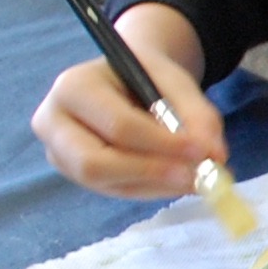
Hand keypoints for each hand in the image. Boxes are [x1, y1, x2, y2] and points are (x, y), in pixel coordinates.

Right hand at [30, 5, 227, 199]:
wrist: (124, 81)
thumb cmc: (147, 77)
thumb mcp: (176, 82)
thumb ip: (198, 115)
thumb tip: (214, 155)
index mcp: (73, 87)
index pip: (117, 125)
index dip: (162, 143)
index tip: (201, 152)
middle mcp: (53, 123)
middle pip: (95, 164)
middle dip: (151, 173)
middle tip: (197, 176)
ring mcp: (59, 153)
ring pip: (106, 184)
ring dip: (156, 185)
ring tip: (196, 178)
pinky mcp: (73, 174)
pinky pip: (115, 191)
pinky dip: (152, 189)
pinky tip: (178, 180)